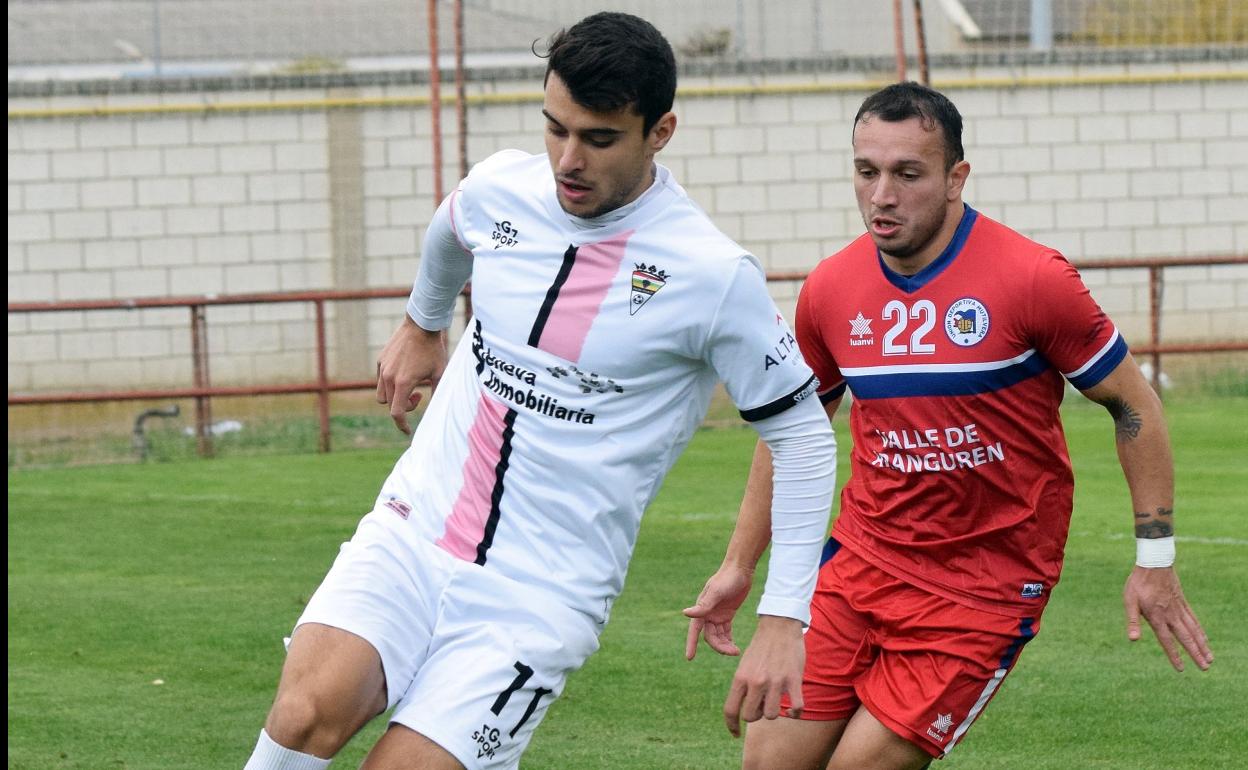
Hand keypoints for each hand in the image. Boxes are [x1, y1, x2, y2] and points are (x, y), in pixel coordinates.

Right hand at [376, 317, 446, 434]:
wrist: (421, 324)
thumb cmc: (434, 349)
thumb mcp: (440, 374)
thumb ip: (436, 394)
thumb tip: (437, 412)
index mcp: (403, 382)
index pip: (396, 412)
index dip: (402, 424)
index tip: (407, 430)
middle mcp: (388, 376)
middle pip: (389, 404)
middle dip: (402, 406)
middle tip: (419, 395)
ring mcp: (383, 367)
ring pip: (381, 393)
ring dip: (394, 396)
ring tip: (410, 386)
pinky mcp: (381, 360)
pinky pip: (381, 379)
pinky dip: (390, 383)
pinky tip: (405, 373)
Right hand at [684, 566, 753, 659]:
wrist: (741, 569)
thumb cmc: (727, 579)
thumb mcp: (716, 593)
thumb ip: (703, 605)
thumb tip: (685, 613)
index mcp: (702, 608)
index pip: (694, 630)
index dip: (691, 643)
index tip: (689, 658)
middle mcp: (707, 613)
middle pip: (710, 636)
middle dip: (719, 646)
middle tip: (733, 652)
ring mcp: (717, 614)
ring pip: (718, 636)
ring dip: (725, 644)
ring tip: (736, 651)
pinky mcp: (727, 614)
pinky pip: (725, 631)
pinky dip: (729, 639)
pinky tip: (735, 646)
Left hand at [721, 615, 804, 737]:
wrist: (779, 625)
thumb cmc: (762, 647)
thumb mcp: (745, 665)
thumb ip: (744, 685)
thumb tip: (746, 709)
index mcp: (740, 677)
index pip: (730, 710)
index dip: (731, 726)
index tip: (735, 734)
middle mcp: (755, 681)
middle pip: (751, 717)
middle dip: (756, 714)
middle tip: (762, 703)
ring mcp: (775, 681)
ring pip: (771, 715)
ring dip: (774, 711)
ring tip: (777, 700)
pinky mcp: (793, 680)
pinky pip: (796, 708)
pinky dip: (795, 713)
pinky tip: (794, 709)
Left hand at [1123, 565, 1212, 671]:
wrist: (1154, 563)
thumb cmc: (1138, 583)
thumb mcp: (1129, 601)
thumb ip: (1133, 620)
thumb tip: (1133, 639)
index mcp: (1157, 617)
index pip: (1167, 641)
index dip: (1174, 655)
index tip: (1182, 669)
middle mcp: (1171, 615)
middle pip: (1186, 638)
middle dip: (1196, 654)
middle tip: (1206, 668)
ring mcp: (1179, 609)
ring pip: (1193, 630)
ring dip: (1202, 645)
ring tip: (1210, 658)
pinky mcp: (1183, 602)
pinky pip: (1194, 619)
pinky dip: (1200, 630)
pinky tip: (1204, 638)